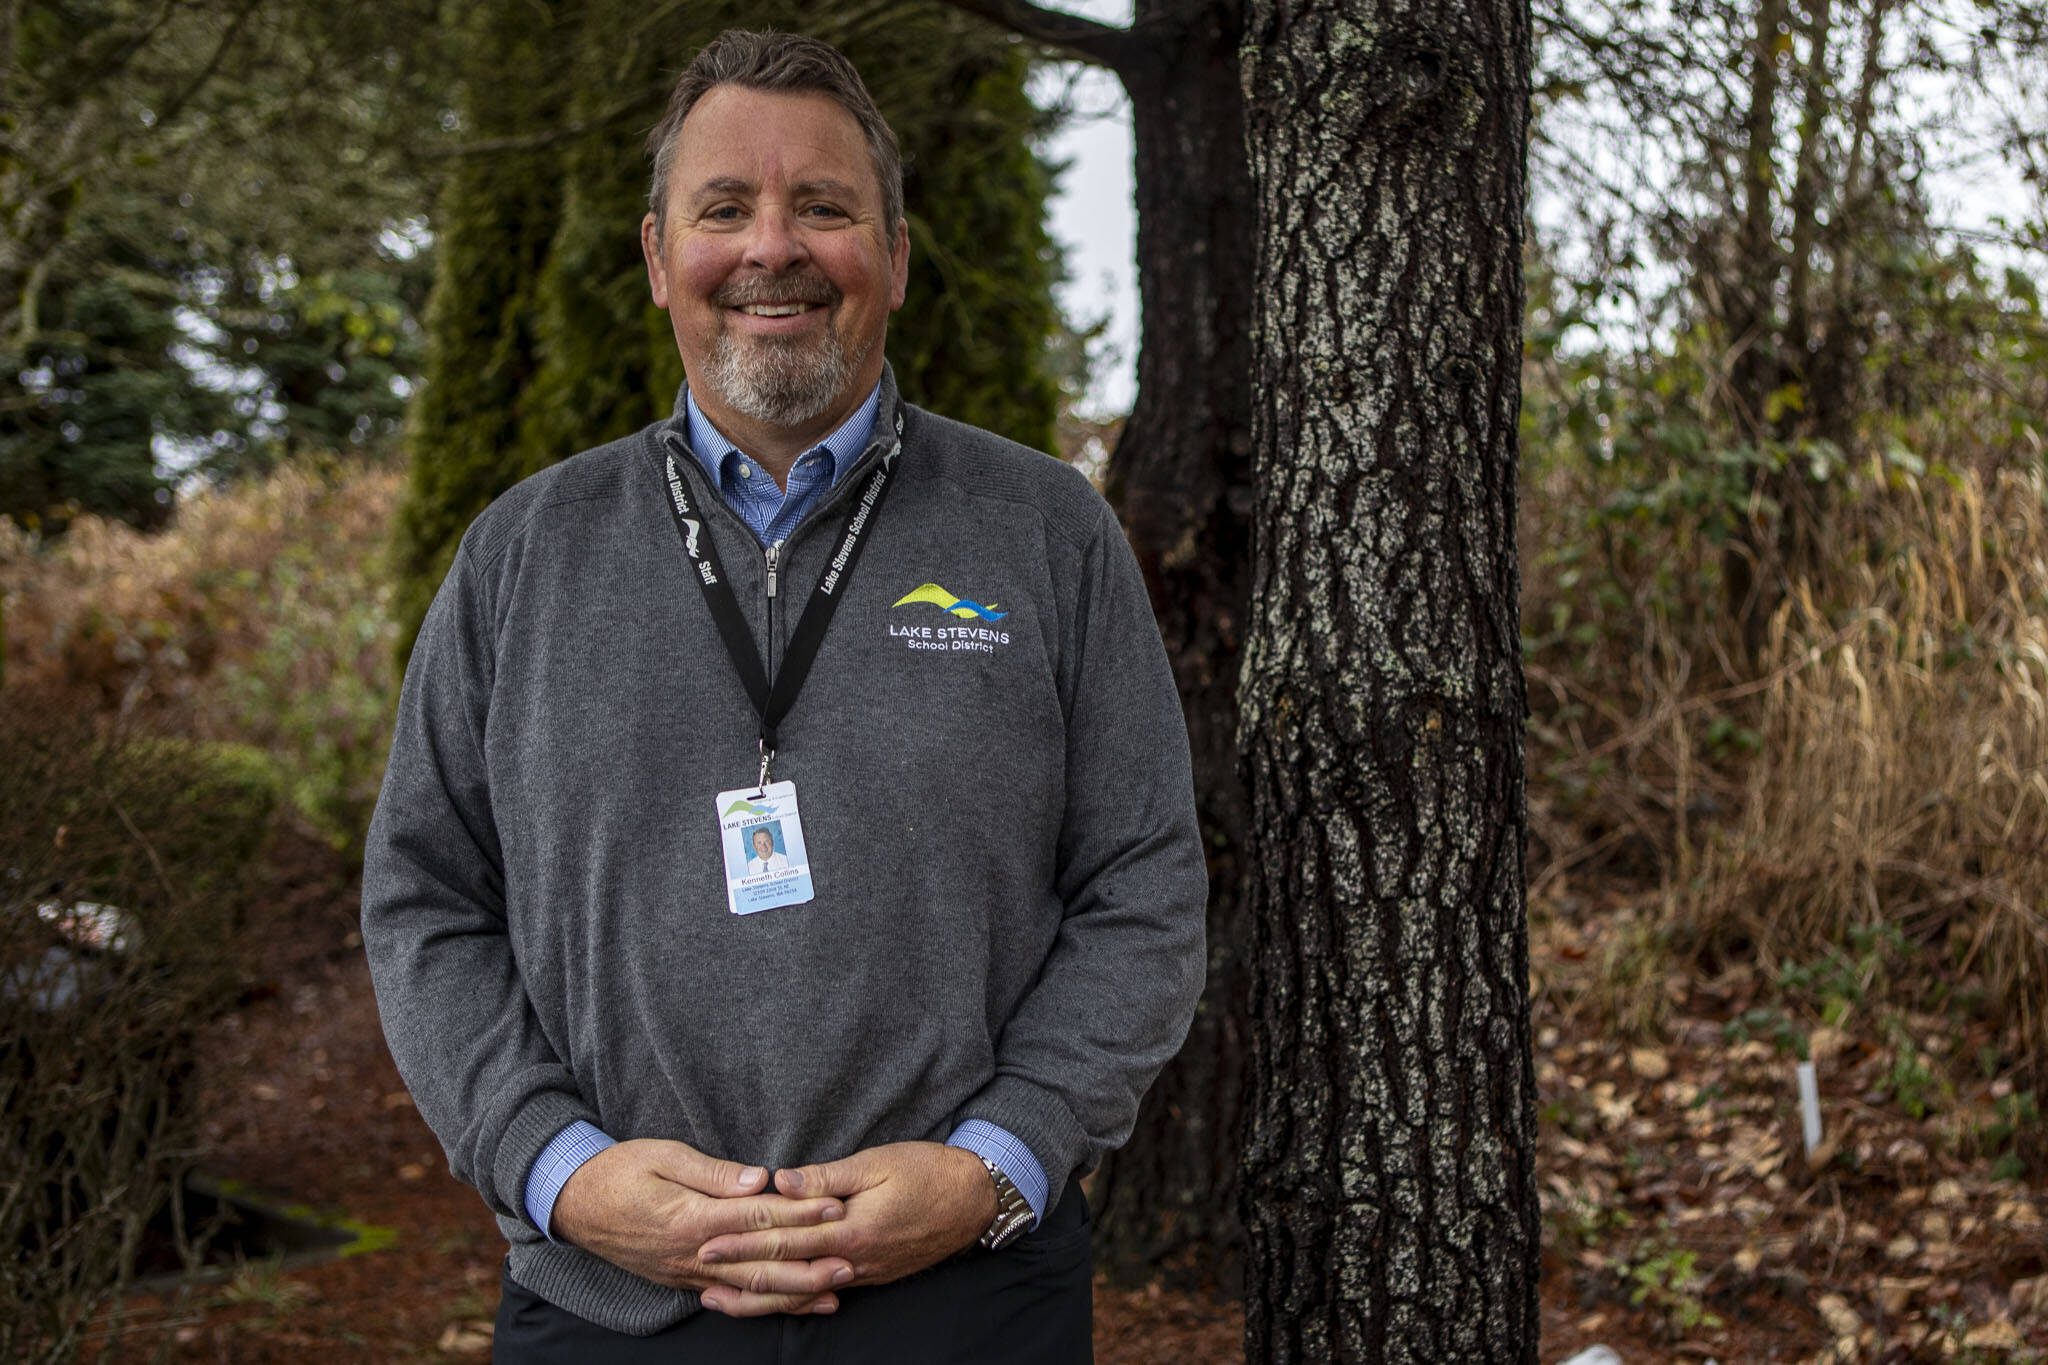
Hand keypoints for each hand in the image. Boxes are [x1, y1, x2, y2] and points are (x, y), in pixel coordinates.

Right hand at [550, 1138, 854, 1315]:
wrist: (575, 1204)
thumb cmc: (620, 1170)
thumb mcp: (663, 1155)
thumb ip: (713, 1172)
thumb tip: (760, 1179)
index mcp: (692, 1216)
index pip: (758, 1218)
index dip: (800, 1213)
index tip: (835, 1206)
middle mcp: (694, 1252)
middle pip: (761, 1263)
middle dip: (808, 1263)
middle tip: (850, 1259)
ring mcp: (688, 1272)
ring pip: (750, 1290)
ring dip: (794, 1292)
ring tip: (834, 1292)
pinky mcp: (684, 1280)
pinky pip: (731, 1298)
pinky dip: (764, 1304)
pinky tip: (791, 1304)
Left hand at [696, 1142, 997, 1292]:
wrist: (974, 1199)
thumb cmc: (926, 1171)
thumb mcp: (876, 1163)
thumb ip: (826, 1177)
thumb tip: (780, 1182)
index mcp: (850, 1229)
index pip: (784, 1240)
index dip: (743, 1240)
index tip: (707, 1238)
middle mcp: (853, 1260)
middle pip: (787, 1273)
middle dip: (741, 1273)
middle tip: (701, 1273)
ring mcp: (864, 1273)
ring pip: (803, 1291)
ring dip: (762, 1296)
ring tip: (724, 1298)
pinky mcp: (874, 1275)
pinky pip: (826, 1291)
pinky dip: (795, 1297)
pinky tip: (775, 1298)